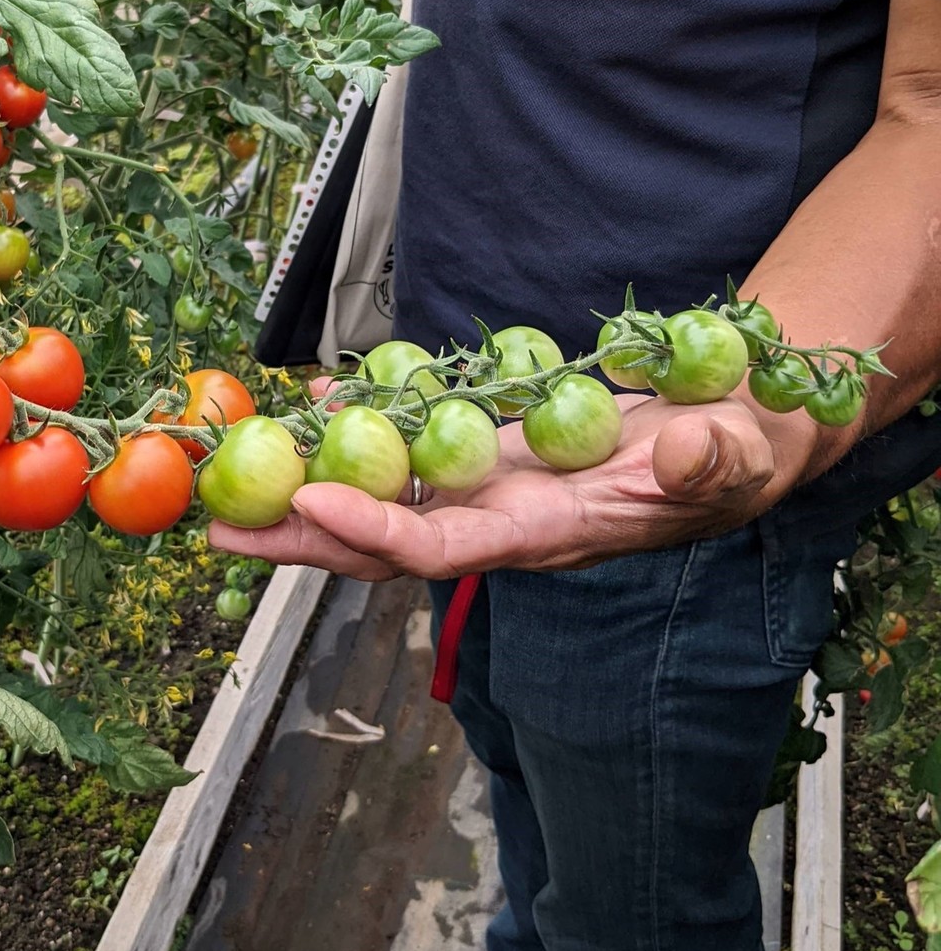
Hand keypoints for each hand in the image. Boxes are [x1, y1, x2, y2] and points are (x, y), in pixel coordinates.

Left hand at [208, 393, 818, 580]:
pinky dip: (359, 427)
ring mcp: (486, 486)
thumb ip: (711, 466)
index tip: (307, 502)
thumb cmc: (735, 452)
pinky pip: (406, 446)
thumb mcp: (735, 458)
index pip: (442, 550)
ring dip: (306, 485)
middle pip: (380, 539)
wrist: (729, 434)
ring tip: (234, 469)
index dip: (374, 532)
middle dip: (299, 537)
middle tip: (215, 527)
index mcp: (544, 534)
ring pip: (380, 495)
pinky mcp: (485, 450)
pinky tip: (316, 400)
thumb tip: (686, 455)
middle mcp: (498, 520)